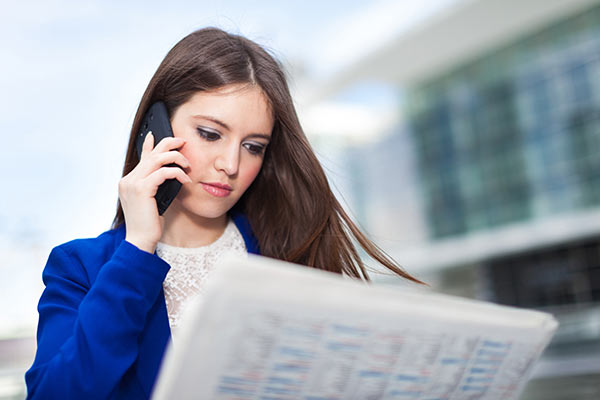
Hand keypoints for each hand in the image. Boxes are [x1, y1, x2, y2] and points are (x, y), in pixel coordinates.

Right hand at [118, 132, 191, 252]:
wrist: (141, 240)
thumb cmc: (149, 223)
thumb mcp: (153, 200)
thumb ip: (156, 185)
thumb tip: (169, 173)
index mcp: (128, 181)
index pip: (141, 157)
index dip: (149, 144)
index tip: (156, 135)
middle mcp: (128, 179)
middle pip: (150, 154)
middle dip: (168, 144)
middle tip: (183, 143)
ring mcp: (132, 184)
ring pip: (157, 159)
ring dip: (176, 158)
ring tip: (188, 165)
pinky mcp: (142, 190)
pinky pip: (163, 173)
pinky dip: (177, 173)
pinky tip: (186, 180)